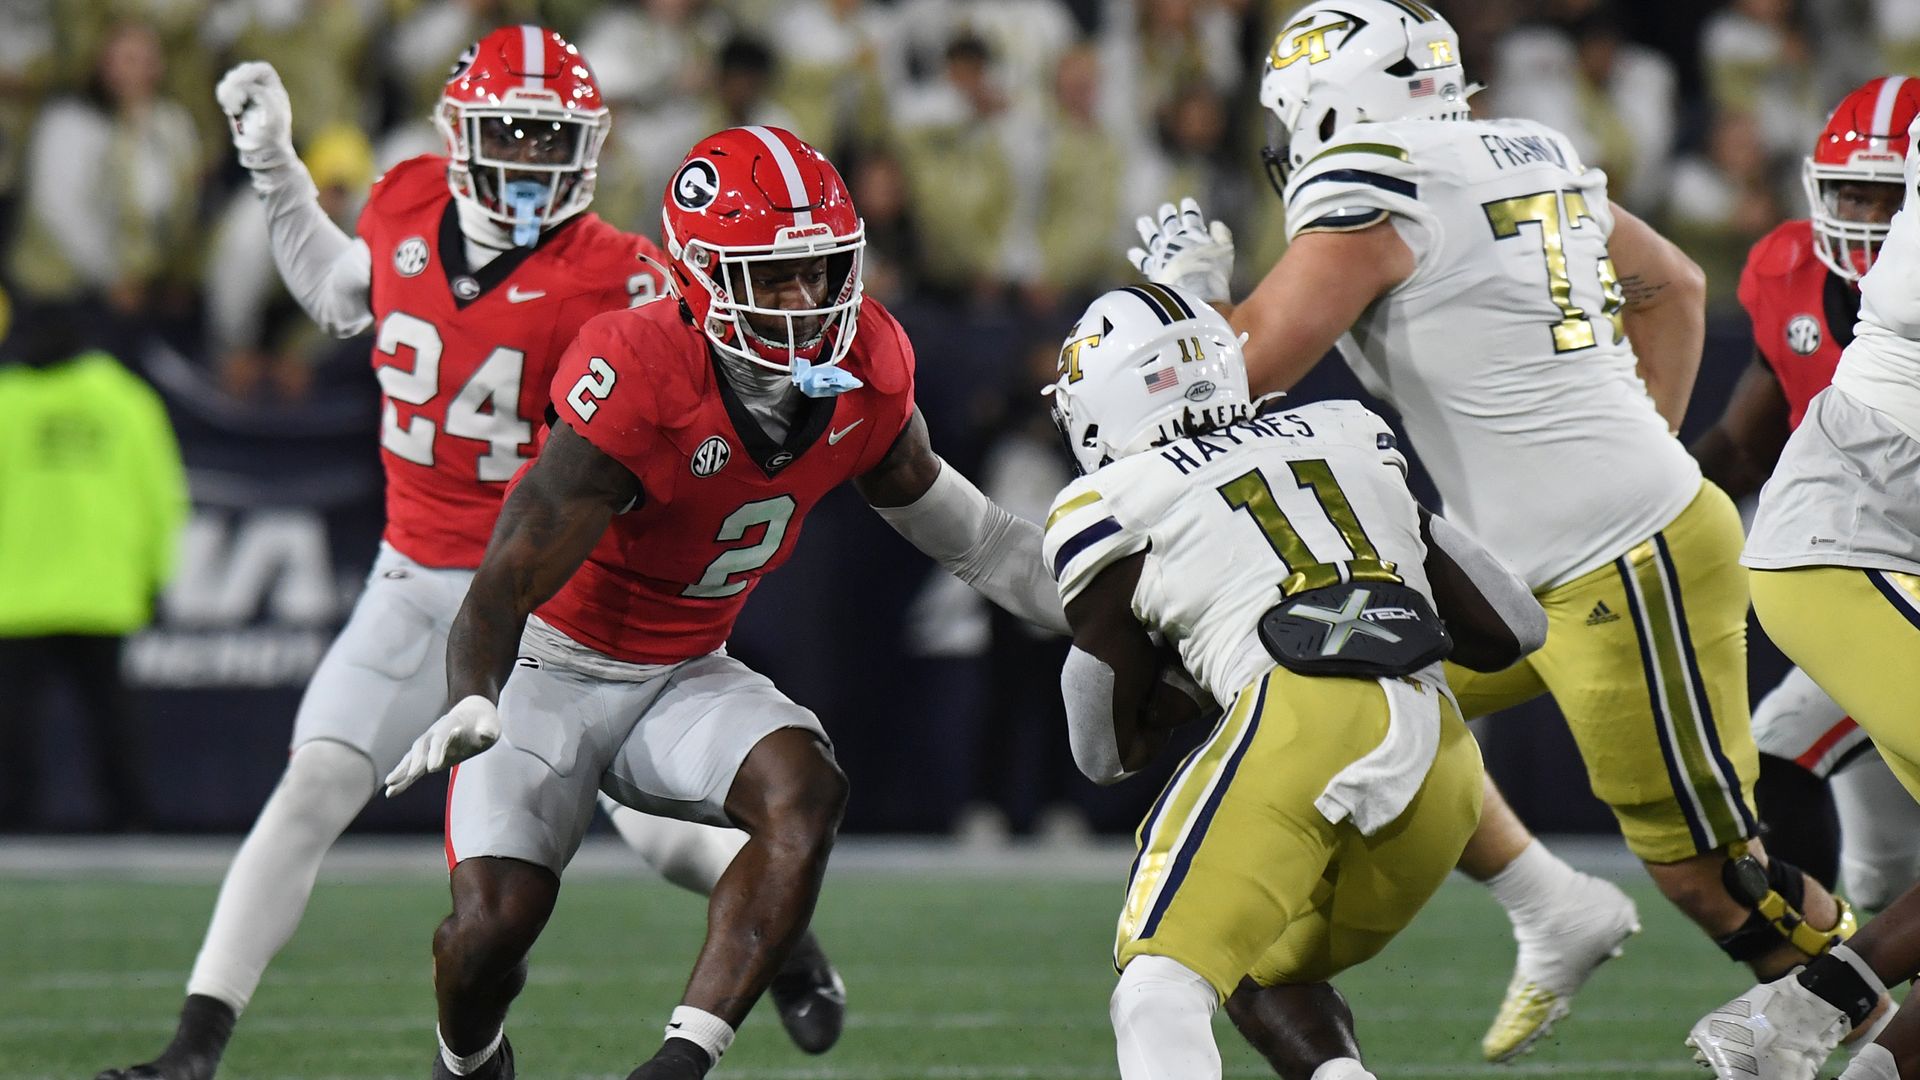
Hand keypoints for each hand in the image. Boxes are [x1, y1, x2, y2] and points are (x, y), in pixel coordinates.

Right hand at [214, 61, 295, 171]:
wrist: (263, 155)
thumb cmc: (272, 138)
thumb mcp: (274, 117)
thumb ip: (263, 96)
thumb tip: (246, 86)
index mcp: (275, 92)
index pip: (262, 70)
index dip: (250, 72)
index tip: (241, 84)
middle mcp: (262, 91)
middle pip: (244, 72)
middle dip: (236, 83)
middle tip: (236, 103)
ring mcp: (248, 97)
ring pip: (231, 80)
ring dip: (229, 92)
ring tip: (235, 110)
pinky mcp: (236, 104)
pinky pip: (225, 91)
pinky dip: (224, 97)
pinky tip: (232, 111)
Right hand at [384, 695, 500, 796]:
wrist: (473, 714)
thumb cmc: (484, 722)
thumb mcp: (491, 725)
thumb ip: (488, 730)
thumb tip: (485, 735)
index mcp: (450, 725)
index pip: (440, 740)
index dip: (437, 753)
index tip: (434, 768)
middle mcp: (434, 733)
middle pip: (422, 748)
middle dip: (416, 763)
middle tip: (411, 777)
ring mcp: (429, 743)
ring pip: (412, 757)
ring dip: (402, 770)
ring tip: (390, 785)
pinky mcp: (428, 754)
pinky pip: (412, 764)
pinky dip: (402, 774)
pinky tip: (391, 788)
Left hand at [1127, 197, 1234, 304]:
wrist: (1196, 289)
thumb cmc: (1214, 272)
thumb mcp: (1225, 251)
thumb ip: (1222, 236)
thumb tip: (1215, 223)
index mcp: (1194, 233)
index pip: (1192, 217)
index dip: (1190, 209)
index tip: (1187, 201)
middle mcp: (1176, 240)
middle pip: (1169, 223)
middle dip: (1167, 215)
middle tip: (1165, 208)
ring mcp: (1163, 252)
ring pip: (1152, 237)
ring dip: (1147, 228)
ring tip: (1142, 221)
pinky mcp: (1154, 268)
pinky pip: (1143, 261)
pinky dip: (1137, 256)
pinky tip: (1132, 252)